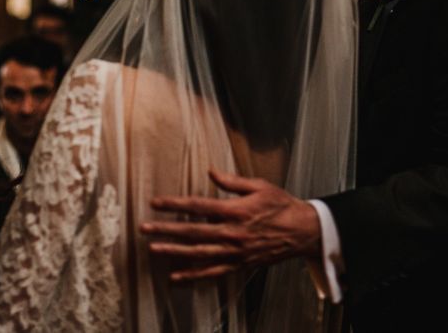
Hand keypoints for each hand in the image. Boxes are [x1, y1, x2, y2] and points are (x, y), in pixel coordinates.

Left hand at [140, 169, 321, 281]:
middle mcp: (232, 233)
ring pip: (198, 254)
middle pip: (192, 232)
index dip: (175, 204)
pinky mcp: (239, 264)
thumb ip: (232, 181)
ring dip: (174, 252)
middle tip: (144, 228)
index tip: (156, 202)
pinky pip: (212, 272)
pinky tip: (176, 277)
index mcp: (235, 211)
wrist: (302, 231)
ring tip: (153, 249)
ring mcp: (235, 251)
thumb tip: (211, 171)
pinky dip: (193, 276)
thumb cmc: (281, 205)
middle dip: (166, 229)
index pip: (197, 206)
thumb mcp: (259, 185)